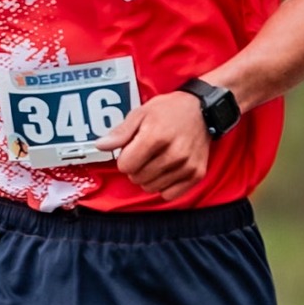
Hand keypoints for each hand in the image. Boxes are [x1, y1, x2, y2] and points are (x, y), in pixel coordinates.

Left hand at [98, 91, 212, 201]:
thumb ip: (120, 132)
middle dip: (136, 168)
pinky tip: (167, 171)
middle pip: (137, 178)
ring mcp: (186, 166)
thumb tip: (100, 146)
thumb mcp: (141, 113)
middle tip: (146, 154)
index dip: (125, 158)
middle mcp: (173, 153)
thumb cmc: (169, 110)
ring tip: (157, 160)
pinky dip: (165, 186)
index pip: (125, 166)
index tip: (132, 149)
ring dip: (149, 178)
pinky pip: (170, 194)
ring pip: (151, 188)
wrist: (203, 110)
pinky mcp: (196, 174)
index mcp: (156, 137)